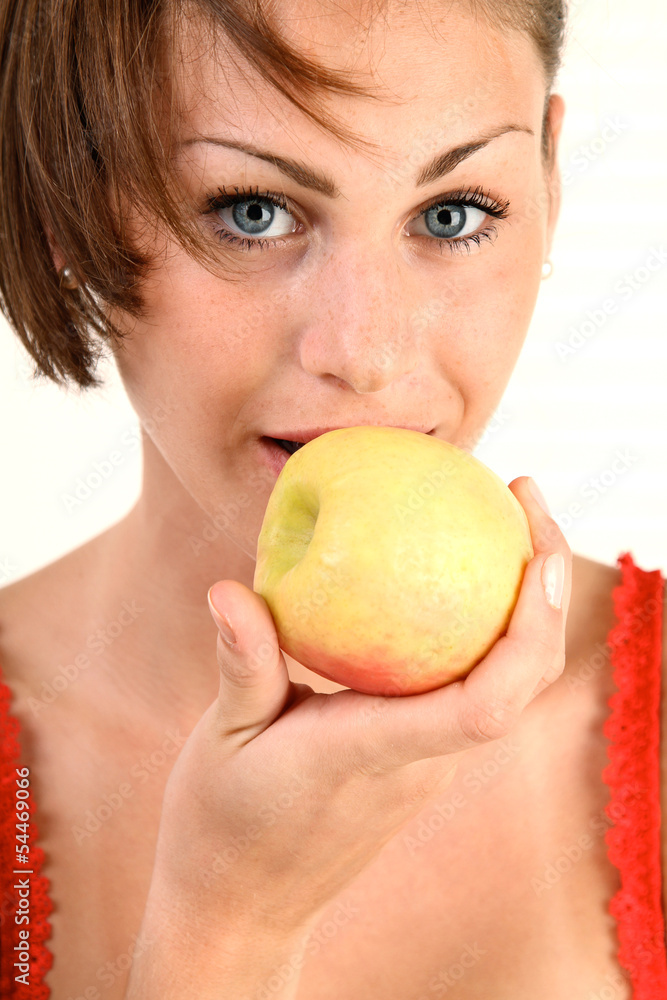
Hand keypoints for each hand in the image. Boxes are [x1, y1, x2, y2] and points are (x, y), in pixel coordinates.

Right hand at [148, 475, 570, 938]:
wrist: (242, 906)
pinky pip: (471, 683)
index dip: (528, 629)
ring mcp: (426, 763)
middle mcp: (420, 761)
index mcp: (373, 753)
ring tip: (505, 517)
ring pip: (509, 682)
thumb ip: (240, 666)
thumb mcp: (221, 740)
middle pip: (523, 681)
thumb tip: (230, 589)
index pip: (485, 704)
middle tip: (524, 492)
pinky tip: (451, 576)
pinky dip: (485, 624)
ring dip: (527, 601)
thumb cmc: (224, 825)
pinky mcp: (417, 758)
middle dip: (545, 587)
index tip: (533, 551)